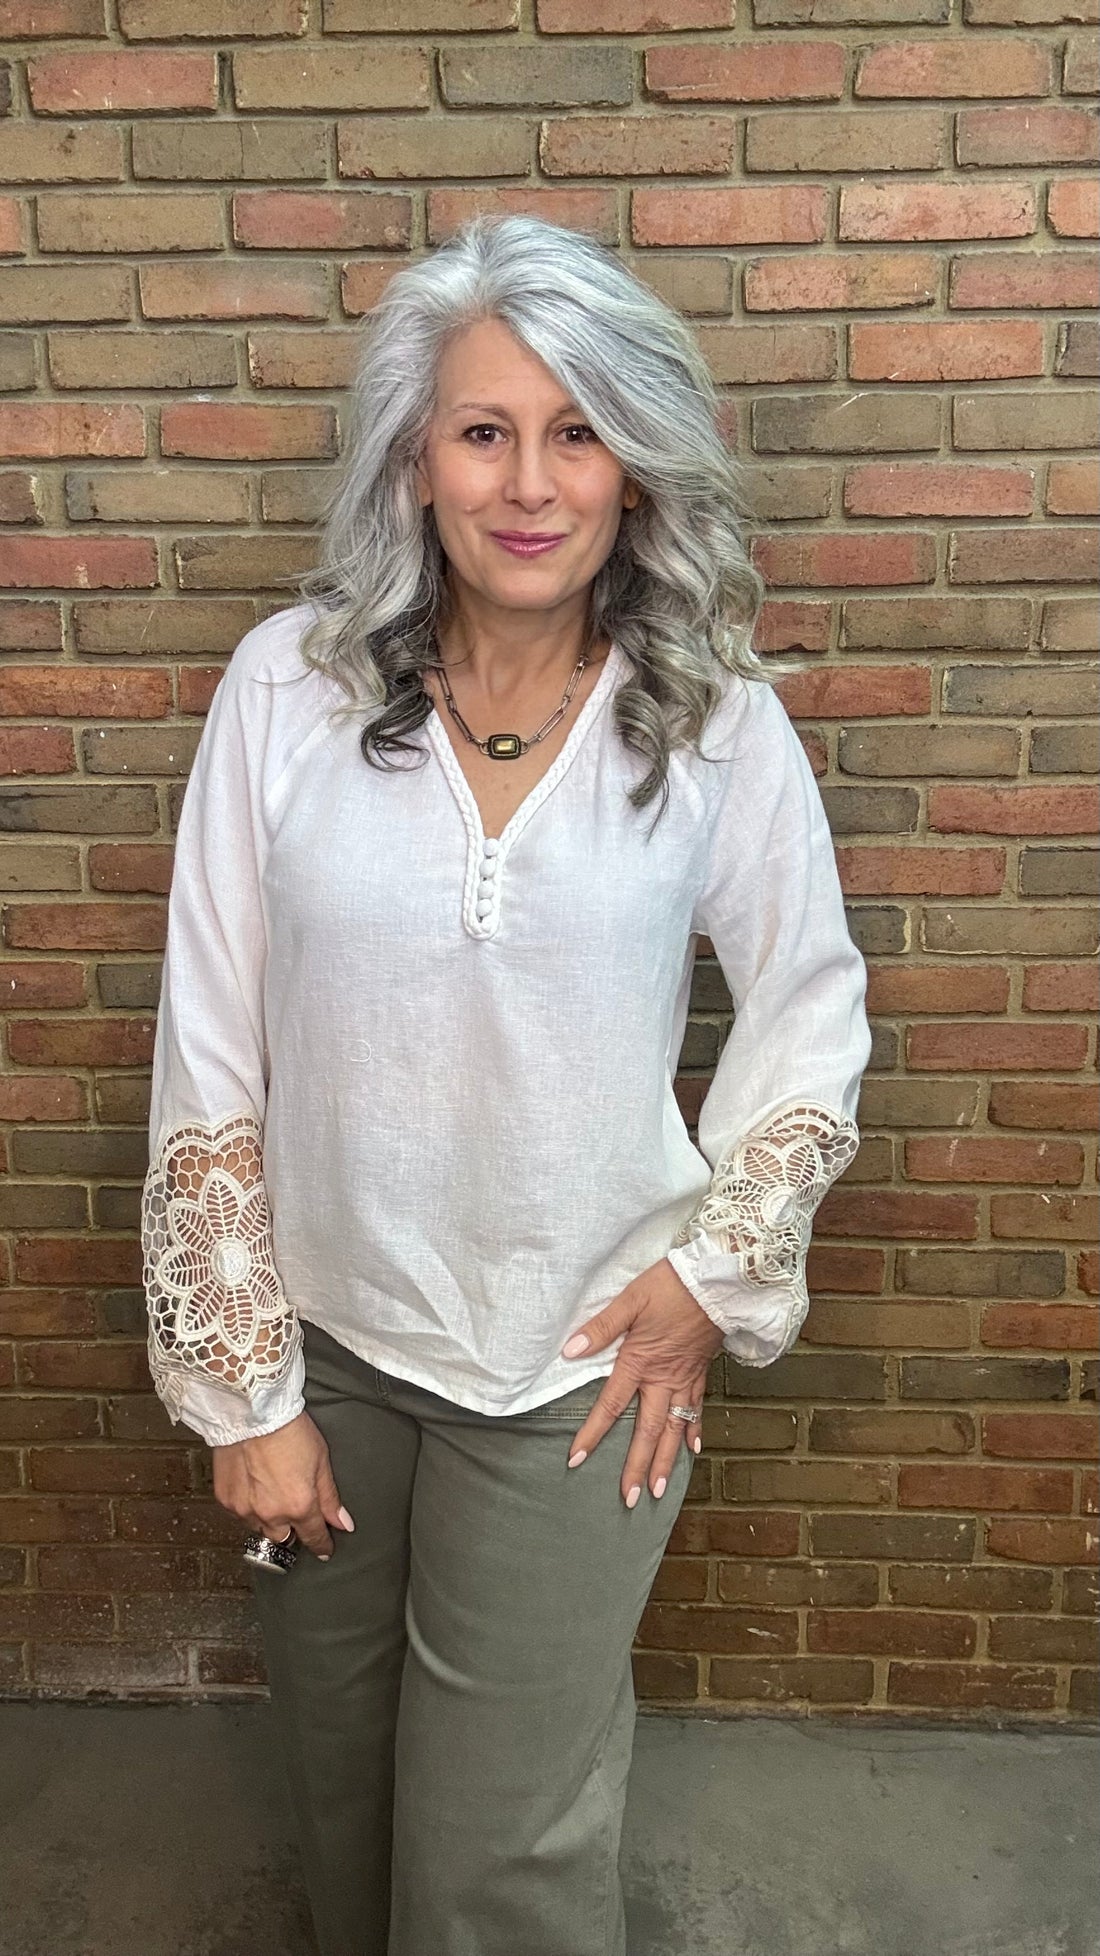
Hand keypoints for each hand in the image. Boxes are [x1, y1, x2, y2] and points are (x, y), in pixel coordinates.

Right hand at [212, 1409, 354, 1561]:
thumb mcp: (321, 1461)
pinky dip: (248, 1506)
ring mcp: (244, 1508)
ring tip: (271, 1493)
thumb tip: (343, 1524)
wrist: (252, 1410)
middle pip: (283, 1538)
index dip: (321, 1544)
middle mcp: (270, 1513)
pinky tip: (253, 1487)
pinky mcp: (225, 1498)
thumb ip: (330, 1498)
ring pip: (259, 1527)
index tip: (324, 1549)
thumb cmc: (289, 1429)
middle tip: (294, 1512)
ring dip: (268, 1519)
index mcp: (299, 1506)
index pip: (313, 1537)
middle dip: (291, 1530)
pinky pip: (239, 1514)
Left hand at [560, 1257, 724, 1508]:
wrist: (718, 1278)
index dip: (592, 1433)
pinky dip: (694, 1433)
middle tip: (629, 1499)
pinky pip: (698, 1410)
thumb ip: (600, 1328)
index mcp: (641, 1362)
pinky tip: (692, 1451)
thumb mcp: (630, 1300)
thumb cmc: (671, 1285)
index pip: (611, 1405)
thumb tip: (570, 1351)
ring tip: (657, 1490)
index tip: (576, 1459)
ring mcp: (686, 1379)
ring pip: (674, 1429)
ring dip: (665, 1461)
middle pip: (647, 1430)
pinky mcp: (701, 1372)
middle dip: (637, 1466)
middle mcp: (664, 1379)